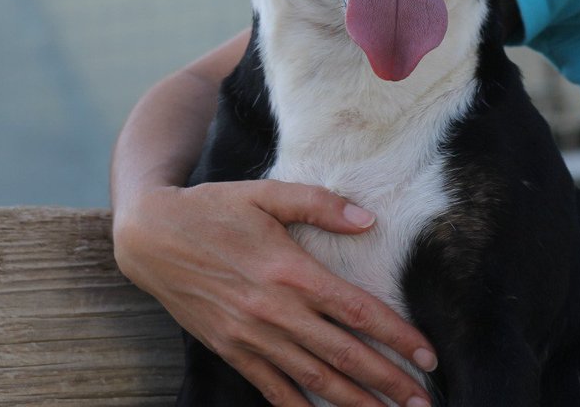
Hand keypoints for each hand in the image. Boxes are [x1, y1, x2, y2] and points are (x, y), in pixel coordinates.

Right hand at [113, 179, 436, 406]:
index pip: (356, 311)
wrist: (150, 237)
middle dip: (389, 381)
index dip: (397, 335)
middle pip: (343, 354)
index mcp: (289, 270)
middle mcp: (274, 309)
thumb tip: (368, 219)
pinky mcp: (230, 349)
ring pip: (313, 378)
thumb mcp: (264, 193)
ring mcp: (250, 335)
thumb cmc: (211, 209)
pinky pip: (272, 388)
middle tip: (424, 402)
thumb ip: (317, 203)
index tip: (429, 354)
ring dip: (356, 402)